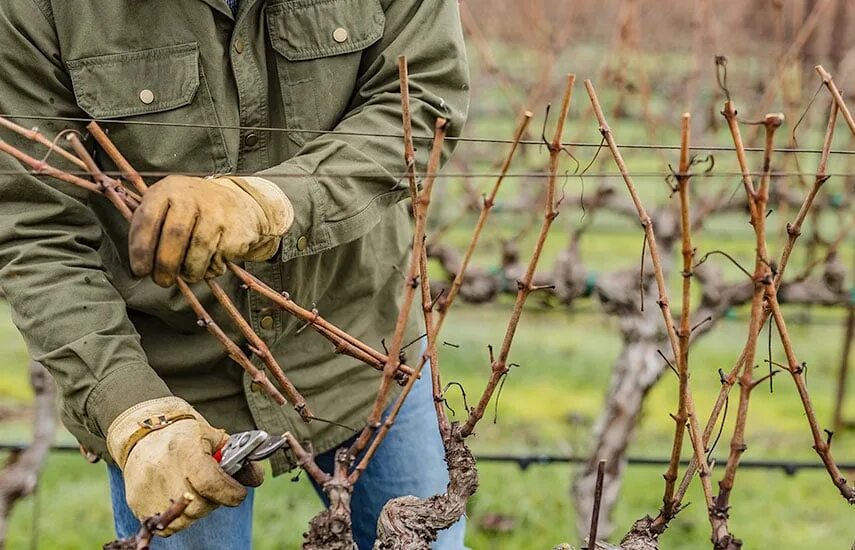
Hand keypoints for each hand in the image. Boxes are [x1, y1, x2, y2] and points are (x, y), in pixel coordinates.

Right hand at [107, 397, 260, 534]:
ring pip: (185, 519)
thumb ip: (240, 457)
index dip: (230, 492)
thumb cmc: (185, 433)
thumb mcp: (215, 437)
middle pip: (200, 505)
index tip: (239, 493)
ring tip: (197, 491)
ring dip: (198, 510)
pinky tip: (182, 499)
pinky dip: (180, 517)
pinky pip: (167, 525)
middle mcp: (163, 470)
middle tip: (215, 488)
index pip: (210, 483)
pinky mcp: (137, 503)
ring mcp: (147, 489)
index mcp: (185, 448)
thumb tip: (256, 478)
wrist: (142, 430)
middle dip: (215, 500)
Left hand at [129, 176, 292, 286]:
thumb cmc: (195, 209)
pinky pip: (218, 260)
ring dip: (189, 272)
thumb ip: (151, 226)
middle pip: (174, 236)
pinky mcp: (235, 232)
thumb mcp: (169, 203)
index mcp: (169, 190)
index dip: (141, 248)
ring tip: (187, 275)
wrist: (240, 203)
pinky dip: (210, 270)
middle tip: (162, 281)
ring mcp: (217, 214)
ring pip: (198, 252)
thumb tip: (140, 264)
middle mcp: (193, 198)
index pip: (148, 218)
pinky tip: (209, 263)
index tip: (140, 270)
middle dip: (165, 265)